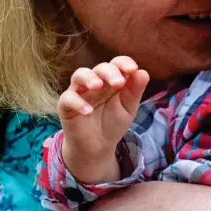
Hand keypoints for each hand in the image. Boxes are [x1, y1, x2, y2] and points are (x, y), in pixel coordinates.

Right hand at [58, 56, 148, 182]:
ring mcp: (79, 92)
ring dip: (88, 78)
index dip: (124, 63)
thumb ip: (135, 91)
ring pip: (79, 75)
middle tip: (118, 83)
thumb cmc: (113, 122)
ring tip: (97, 86)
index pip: (117, 63)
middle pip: (100, 68)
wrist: (98, 147)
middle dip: (109, 72)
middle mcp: (95, 82)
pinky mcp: (66, 106)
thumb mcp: (128, 108)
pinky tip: (89, 111)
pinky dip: (77, 102)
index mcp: (112, 79)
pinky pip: (67, 98)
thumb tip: (143, 72)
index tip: (132, 69)